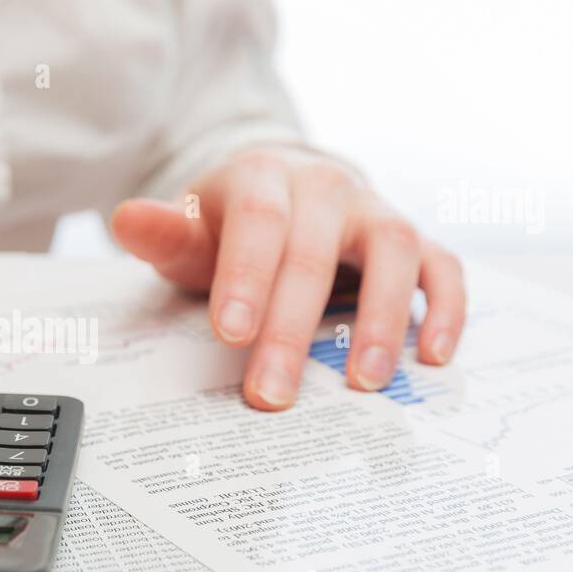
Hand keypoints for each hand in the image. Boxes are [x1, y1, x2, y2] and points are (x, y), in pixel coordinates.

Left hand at [112, 144, 464, 408]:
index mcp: (264, 177)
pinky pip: (443, 266)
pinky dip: (447, 308)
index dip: (247, 278)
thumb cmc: (234, 221)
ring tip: (365, 383)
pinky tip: (435, 357)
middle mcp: (326, 186)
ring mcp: (375, 210)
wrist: (289, 185)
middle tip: (272, 394)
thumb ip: (164, 232)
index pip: (259, 224)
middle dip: (292, 329)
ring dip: (383, 319)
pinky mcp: (415, 237)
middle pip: (314, 254)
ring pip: (395, 251)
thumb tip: (125, 219)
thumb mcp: (192, 227)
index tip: (229, 334)